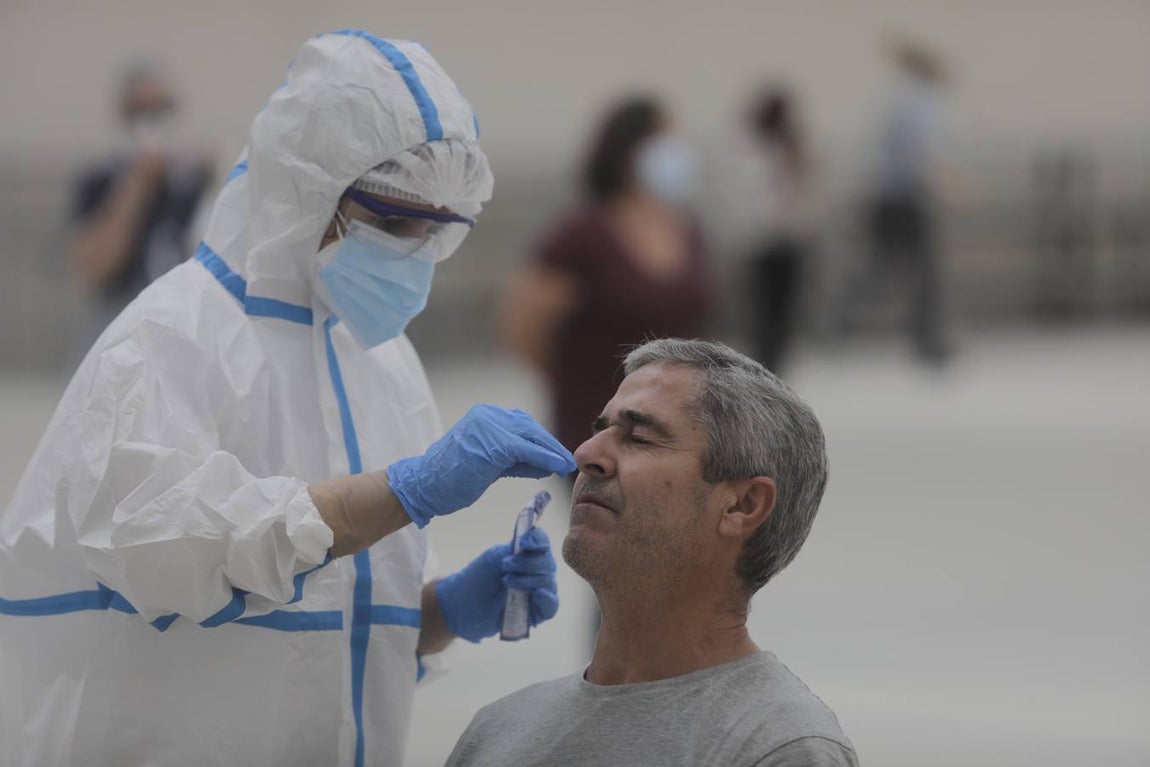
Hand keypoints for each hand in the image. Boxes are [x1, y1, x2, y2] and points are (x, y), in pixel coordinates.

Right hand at [387, 404, 574, 527]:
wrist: (425, 486)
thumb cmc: (453, 478)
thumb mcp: (489, 463)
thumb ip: (515, 459)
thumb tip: (546, 463)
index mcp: (485, 415)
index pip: (523, 425)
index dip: (543, 441)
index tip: (558, 454)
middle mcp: (488, 415)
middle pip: (529, 428)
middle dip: (550, 446)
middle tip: (566, 461)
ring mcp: (489, 427)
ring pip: (530, 437)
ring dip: (551, 453)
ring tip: (565, 465)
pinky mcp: (493, 445)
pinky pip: (526, 450)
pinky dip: (544, 458)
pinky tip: (556, 467)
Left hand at [435, 527, 557, 642]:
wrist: (461, 607)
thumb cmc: (476, 579)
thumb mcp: (493, 558)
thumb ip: (514, 549)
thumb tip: (532, 536)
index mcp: (526, 554)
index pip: (542, 542)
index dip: (538, 540)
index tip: (523, 542)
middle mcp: (536, 572)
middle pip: (547, 562)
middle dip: (528, 563)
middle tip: (505, 565)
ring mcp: (537, 592)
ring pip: (548, 582)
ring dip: (529, 580)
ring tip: (506, 581)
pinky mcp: (536, 613)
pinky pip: (551, 605)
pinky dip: (547, 599)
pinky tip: (537, 594)